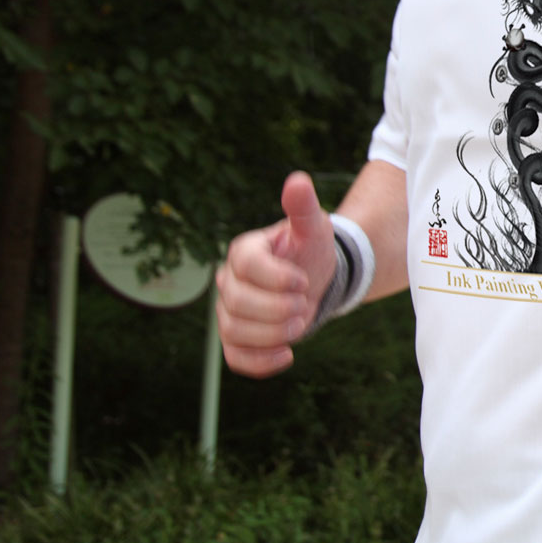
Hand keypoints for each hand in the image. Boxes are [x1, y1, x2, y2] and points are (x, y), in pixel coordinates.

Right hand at [214, 170, 336, 376]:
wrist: (312, 281)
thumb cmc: (309, 250)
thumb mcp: (312, 227)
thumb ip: (304, 207)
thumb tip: (298, 180)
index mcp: (244, 252)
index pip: (247, 266)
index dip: (276, 278)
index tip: (303, 281)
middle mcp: (229, 282)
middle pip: (237, 303)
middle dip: (276, 310)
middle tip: (304, 304)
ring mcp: (229, 312)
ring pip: (234, 332)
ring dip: (272, 335)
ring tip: (301, 324)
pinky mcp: (237, 339)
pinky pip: (236, 357)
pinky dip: (260, 362)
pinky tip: (288, 355)